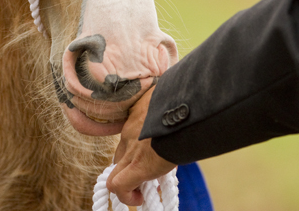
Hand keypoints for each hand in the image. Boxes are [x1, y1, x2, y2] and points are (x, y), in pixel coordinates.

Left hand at [106, 86, 175, 206]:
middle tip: (145, 180)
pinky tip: (140, 198)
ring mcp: (131, 150)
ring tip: (141, 192)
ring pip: (114, 174)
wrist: (185, 109)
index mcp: (137, 118)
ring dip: (126, 187)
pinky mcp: (139, 165)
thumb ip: (168, 106)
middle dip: (128, 172)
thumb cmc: (182, 101)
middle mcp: (129, 134)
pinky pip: (119, 186)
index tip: (149, 160)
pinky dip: (126, 196)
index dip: (134, 155)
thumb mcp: (170, 99)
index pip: (127, 140)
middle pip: (118, 159)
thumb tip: (182, 103)